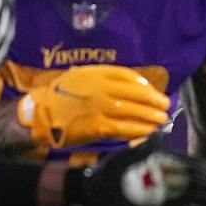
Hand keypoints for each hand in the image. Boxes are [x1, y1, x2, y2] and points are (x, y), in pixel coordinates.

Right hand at [18, 64, 170, 147]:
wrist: (39, 113)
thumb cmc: (60, 95)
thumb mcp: (80, 76)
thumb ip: (103, 77)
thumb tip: (134, 86)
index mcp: (96, 73)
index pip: (129, 76)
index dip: (146, 85)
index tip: (155, 92)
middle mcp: (101, 89)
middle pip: (137, 95)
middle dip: (155, 102)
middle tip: (165, 107)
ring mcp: (101, 108)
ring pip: (134, 112)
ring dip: (151, 117)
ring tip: (161, 120)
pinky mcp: (98, 127)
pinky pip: (125, 128)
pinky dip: (140, 130)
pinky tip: (149, 132)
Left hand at [69, 134, 205, 205]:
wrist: (94, 194)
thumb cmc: (108, 171)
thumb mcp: (126, 158)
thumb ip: (145, 149)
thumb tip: (162, 132)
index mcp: (161, 163)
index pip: (188, 164)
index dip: (201, 169)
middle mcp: (165, 179)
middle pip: (192, 182)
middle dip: (205, 186)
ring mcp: (162, 195)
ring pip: (189, 197)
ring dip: (202, 201)